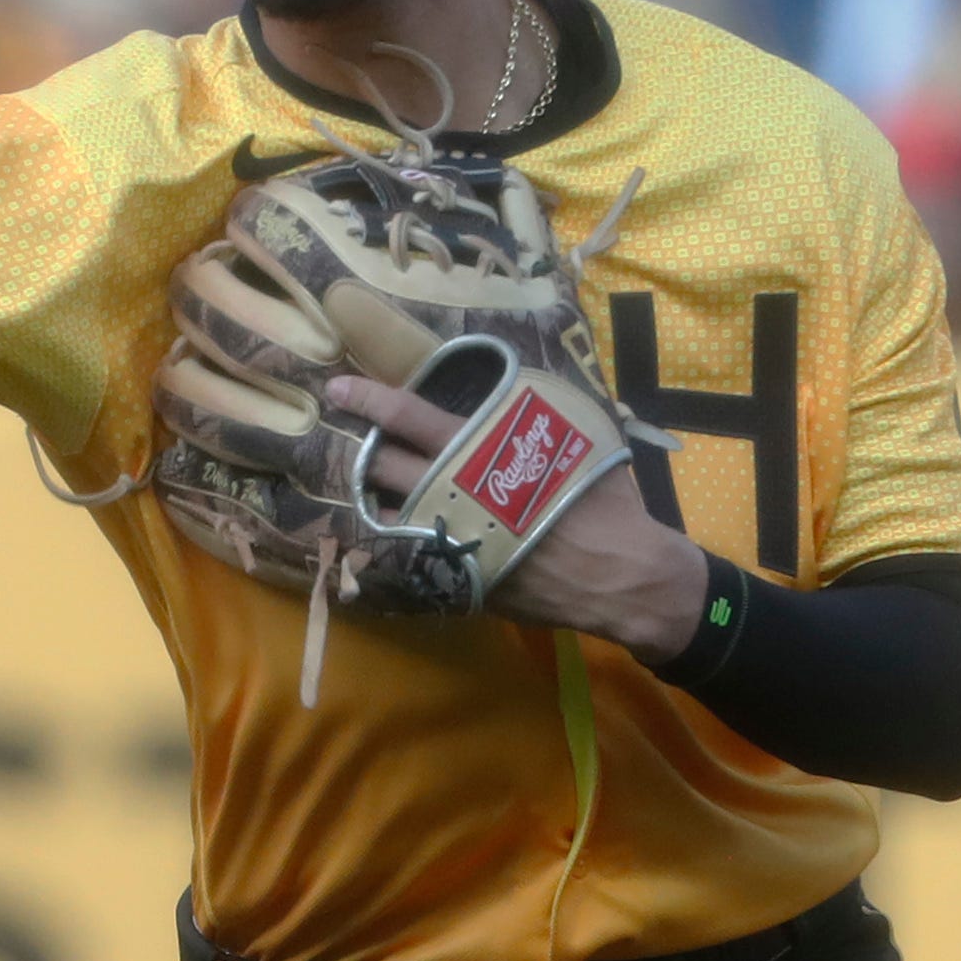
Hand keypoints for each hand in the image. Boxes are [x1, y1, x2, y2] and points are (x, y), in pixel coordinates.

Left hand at [326, 374, 709, 664]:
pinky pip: (409, 552)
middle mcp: (451, 494)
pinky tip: (399, 526)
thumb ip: (535, 413)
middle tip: (342, 434)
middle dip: (359, 448)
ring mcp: (448, 538)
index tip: (338, 388)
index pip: (409, 417)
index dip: (371, 399)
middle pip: (383, 464)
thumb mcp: (576, 440)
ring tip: (367, 481)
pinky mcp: (455, 575)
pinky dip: (399, 536)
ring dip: (374, 493)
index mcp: (478, 453)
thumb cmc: (604, 502)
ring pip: (387, 510)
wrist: (622, 576)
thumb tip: (518, 384)